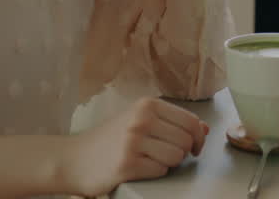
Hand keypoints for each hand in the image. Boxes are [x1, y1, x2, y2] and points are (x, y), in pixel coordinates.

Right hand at [59, 96, 208, 195]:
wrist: (74, 159)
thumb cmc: (110, 140)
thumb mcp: (140, 121)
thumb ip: (172, 121)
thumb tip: (205, 128)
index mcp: (146, 104)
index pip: (191, 121)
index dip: (198, 138)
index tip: (195, 147)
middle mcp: (141, 119)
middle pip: (186, 140)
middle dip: (182, 152)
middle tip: (165, 155)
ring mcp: (133, 141)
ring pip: (176, 157)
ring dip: (168, 164)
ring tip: (149, 160)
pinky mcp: (127, 164)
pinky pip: (160, 171)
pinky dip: (155, 173)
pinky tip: (139, 168)